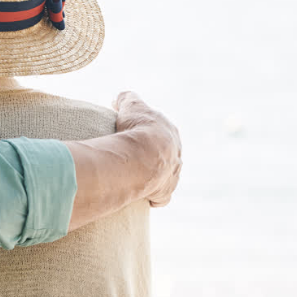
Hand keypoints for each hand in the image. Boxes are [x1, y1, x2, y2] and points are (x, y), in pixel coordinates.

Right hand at [113, 91, 181, 206]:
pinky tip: (144, 198)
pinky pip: (161, 198)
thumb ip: (126, 98)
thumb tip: (118, 99)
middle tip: (136, 159)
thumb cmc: (137, 129)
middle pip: (168, 156)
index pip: (163, 133)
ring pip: (166, 176)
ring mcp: (173, 174)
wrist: (142, 157)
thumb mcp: (130, 105)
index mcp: (171, 132)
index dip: (149, 135)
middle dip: (155, 157)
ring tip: (137, 178)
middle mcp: (177, 154)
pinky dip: (154, 198)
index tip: (137, 137)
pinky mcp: (165, 192)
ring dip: (155, 177)